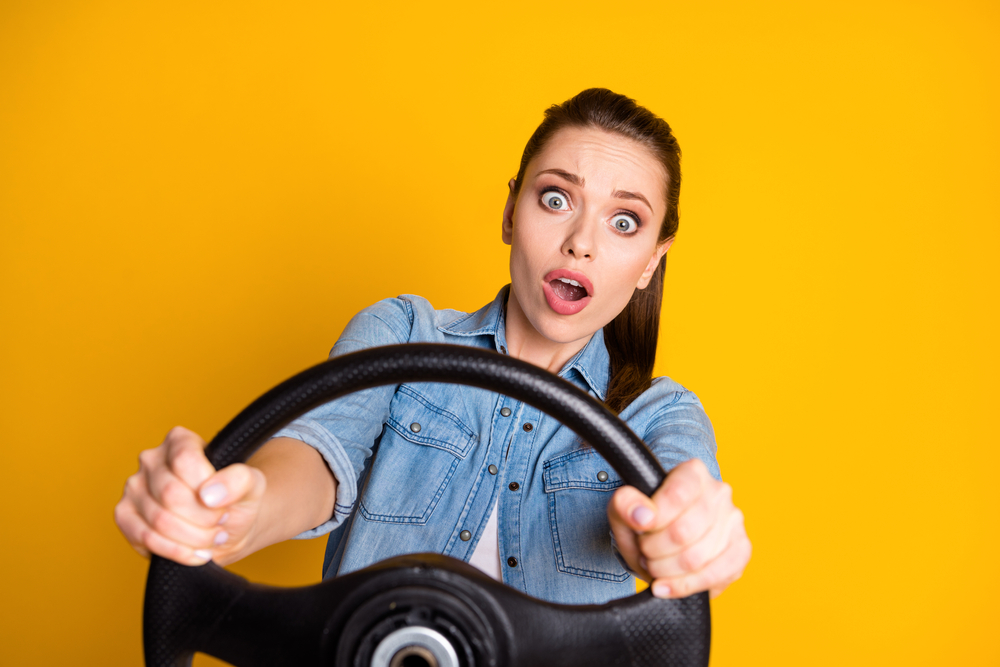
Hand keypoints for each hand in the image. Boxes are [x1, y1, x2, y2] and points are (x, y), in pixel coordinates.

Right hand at [114, 426, 266, 565]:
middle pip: (171, 494)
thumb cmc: (237, 500)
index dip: (210, 488)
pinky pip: (145, 538)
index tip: (224, 503)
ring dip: (194, 537)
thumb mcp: (252, 484)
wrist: (226, 528)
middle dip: (204, 518)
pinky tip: (196, 552)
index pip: (186, 461)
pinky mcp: (124, 516)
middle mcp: (151, 459)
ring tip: (212, 537)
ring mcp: (134, 488)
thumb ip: (240, 479)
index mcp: (179, 440)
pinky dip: (176, 551)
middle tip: (221, 523)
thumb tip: (209, 494)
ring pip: (159, 520)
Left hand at [607, 458, 750, 598]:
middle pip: (683, 532)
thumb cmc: (647, 519)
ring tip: (654, 565)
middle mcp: (718, 493)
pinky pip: (716, 576)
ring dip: (665, 570)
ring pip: (696, 558)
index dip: (654, 521)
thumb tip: (643, 517)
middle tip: (644, 551)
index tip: (640, 530)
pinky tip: (667, 585)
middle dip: (654, 550)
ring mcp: (733, 521)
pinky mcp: (741, 550)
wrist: (665, 535)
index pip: (676, 496)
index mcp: (692, 473)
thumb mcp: (625, 508)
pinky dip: (686, 586)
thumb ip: (625, 505)